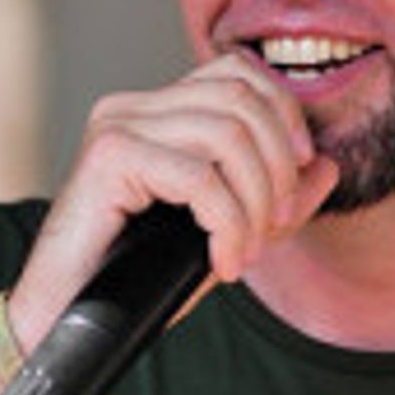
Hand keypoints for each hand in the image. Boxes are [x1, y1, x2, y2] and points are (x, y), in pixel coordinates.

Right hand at [7, 50, 338, 345]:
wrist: (66, 321)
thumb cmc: (137, 278)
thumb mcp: (225, 232)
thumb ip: (276, 200)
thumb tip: (327, 165)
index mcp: (158, 109)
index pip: (239, 73)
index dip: (285, 113)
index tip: (300, 171)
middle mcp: (134, 106)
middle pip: (242, 98)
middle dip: (278, 166)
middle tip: (274, 225)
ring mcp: (117, 125)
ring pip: (227, 136)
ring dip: (255, 203)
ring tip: (246, 250)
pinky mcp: (108, 156)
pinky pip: (199, 178)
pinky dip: (227, 225)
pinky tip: (224, 263)